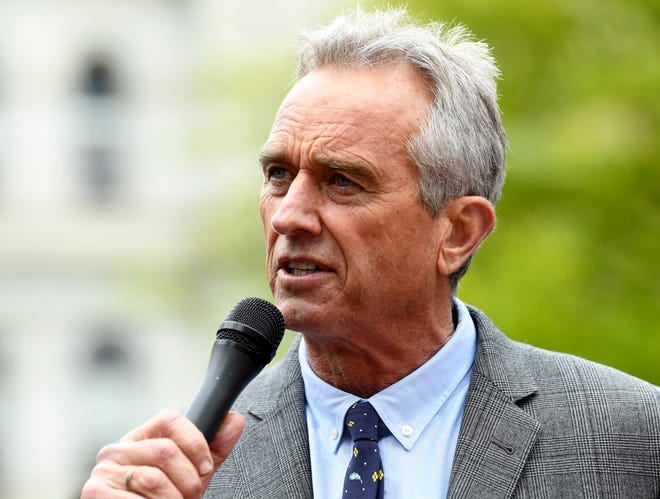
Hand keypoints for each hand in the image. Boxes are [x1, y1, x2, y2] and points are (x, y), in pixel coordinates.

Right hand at [81, 409, 244, 497]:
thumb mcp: (190, 475)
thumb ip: (211, 450)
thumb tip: (234, 420)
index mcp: (141, 439)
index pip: (171, 419)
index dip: (195, 443)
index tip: (205, 468)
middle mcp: (118, 449)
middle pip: (166, 451)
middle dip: (188, 481)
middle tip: (189, 497)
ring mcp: (104, 471)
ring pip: (155, 479)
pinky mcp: (95, 492)